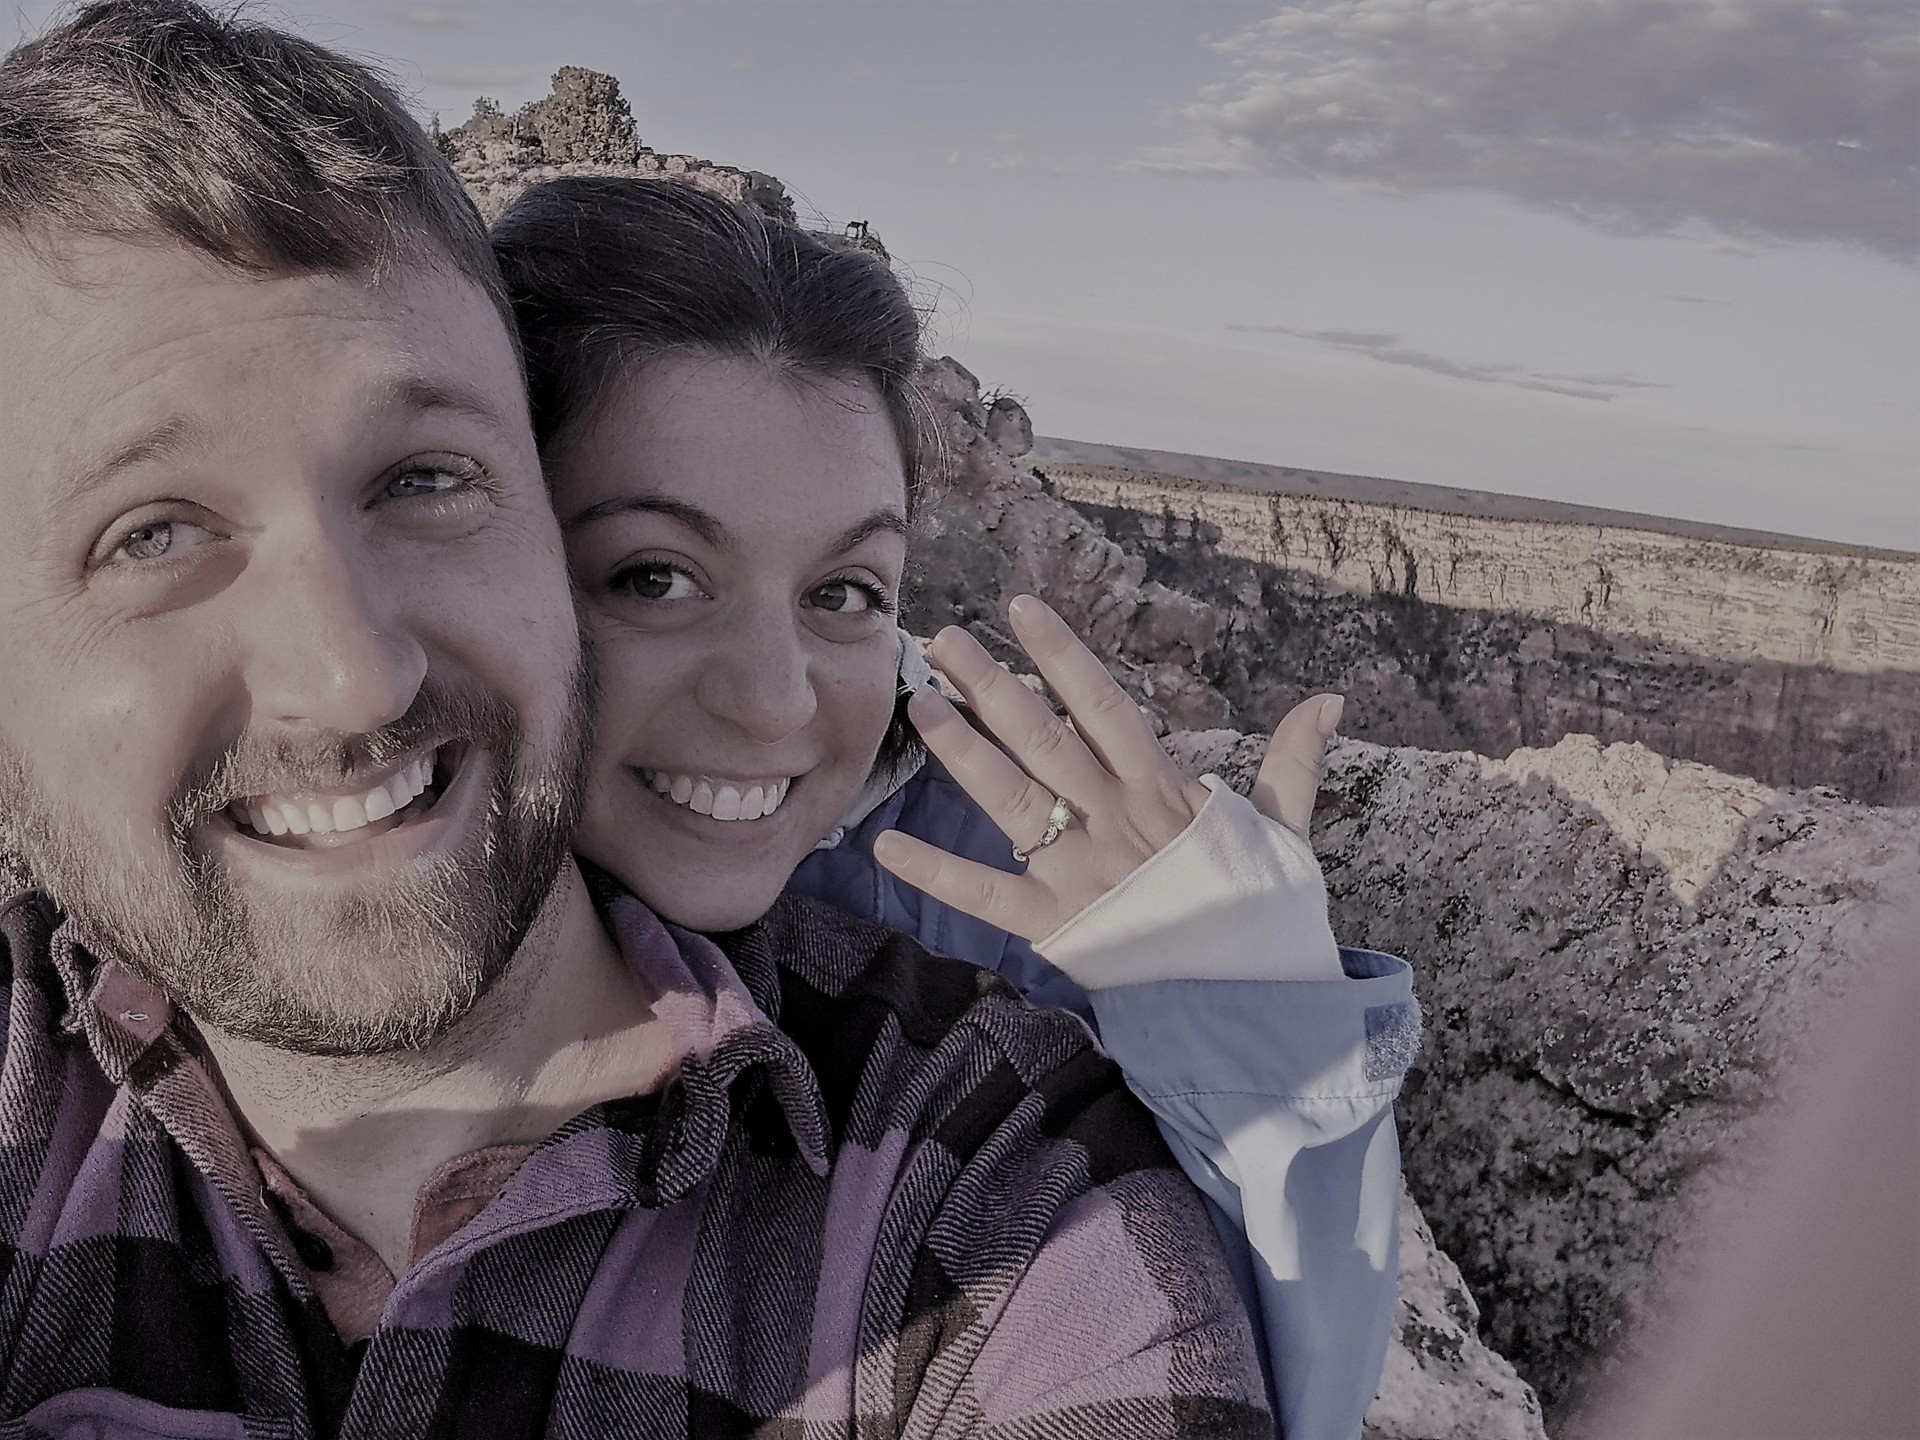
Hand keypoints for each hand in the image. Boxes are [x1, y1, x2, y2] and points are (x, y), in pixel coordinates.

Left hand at [872, 594, 1343, 940]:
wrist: (1259, 1006)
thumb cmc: (1266, 917)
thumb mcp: (1287, 832)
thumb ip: (1292, 762)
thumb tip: (1329, 699)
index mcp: (1164, 793)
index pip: (1106, 706)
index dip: (1062, 655)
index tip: (1021, 610)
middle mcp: (1117, 822)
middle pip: (1044, 739)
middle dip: (991, 686)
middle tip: (943, 640)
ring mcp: (1084, 872)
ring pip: (1013, 797)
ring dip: (961, 751)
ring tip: (919, 705)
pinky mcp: (1058, 926)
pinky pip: (987, 896)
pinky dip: (937, 873)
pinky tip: (884, 848)